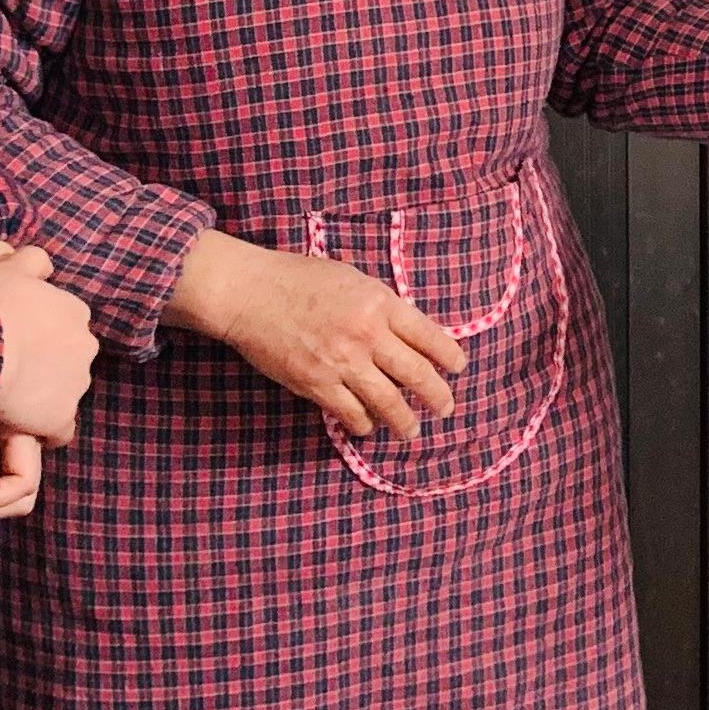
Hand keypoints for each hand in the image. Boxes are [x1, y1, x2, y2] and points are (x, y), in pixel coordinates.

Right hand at [0, 239, 97, 446]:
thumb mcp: (11, 269)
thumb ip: (32, 262)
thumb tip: (43, 264)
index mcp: (75, 312)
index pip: (64, 328)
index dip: (39, 339)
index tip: (14, 344)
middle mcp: (85, 345)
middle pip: (68, 360)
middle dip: (46, 366)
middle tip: (8, 370)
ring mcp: (77, 383)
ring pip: (63, 394)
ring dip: (42, 397)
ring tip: (7, 398)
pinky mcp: (61, 416)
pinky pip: (58, 431)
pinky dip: (42, 432)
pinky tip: (20, 430)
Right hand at [166, 228, 465, 441]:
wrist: (251, 293)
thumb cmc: (299, 279)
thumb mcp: (353, 280)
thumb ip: (382, 307)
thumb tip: (409, 335)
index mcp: (380, 303)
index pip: (430, 336)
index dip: (450, 356)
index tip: (458, 368)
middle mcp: (367, 334)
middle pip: (417, 375)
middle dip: (438, 397)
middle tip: (446, 409)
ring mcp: (342, 362)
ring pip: (389, 403)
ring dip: (406, 421)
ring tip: (412, 430)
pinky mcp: (317, 384)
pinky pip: (352, 413)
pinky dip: (365, 424)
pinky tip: (369, 425)